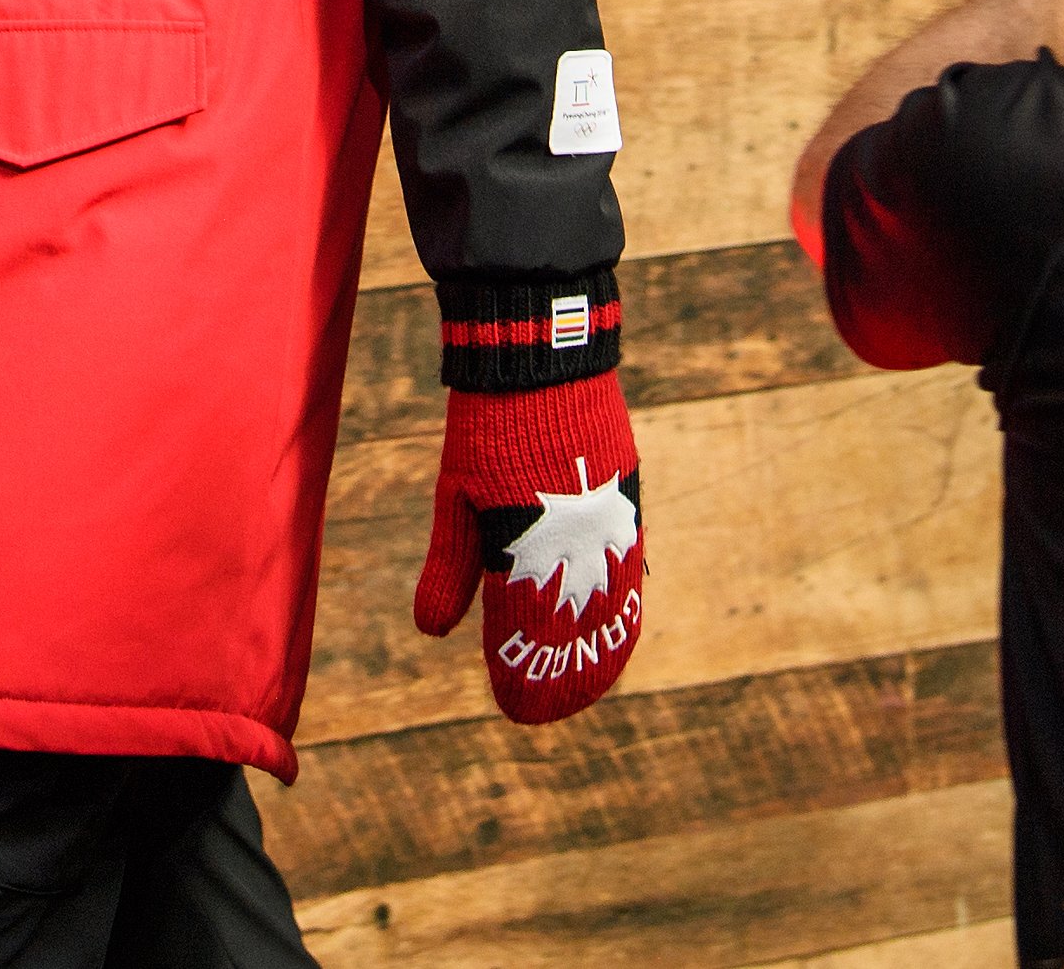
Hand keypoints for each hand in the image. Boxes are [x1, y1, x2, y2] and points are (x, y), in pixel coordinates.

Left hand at [413, 372, 644, 723]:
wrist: (541, 356)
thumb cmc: (488, 428)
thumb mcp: (456, 497)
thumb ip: (451, 566)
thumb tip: (432, 632)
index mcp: (526, 543)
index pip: (529, 631)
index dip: (524, 672)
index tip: (518, 708)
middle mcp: (575, 539)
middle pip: (577, 626)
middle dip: (564, 670)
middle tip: (551, 707)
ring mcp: (607, 517)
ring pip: (612, 599)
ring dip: (603, 642)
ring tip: (595, 675)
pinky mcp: (626, 493)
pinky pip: (630, 563)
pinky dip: (626, 599)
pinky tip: (623, 616)